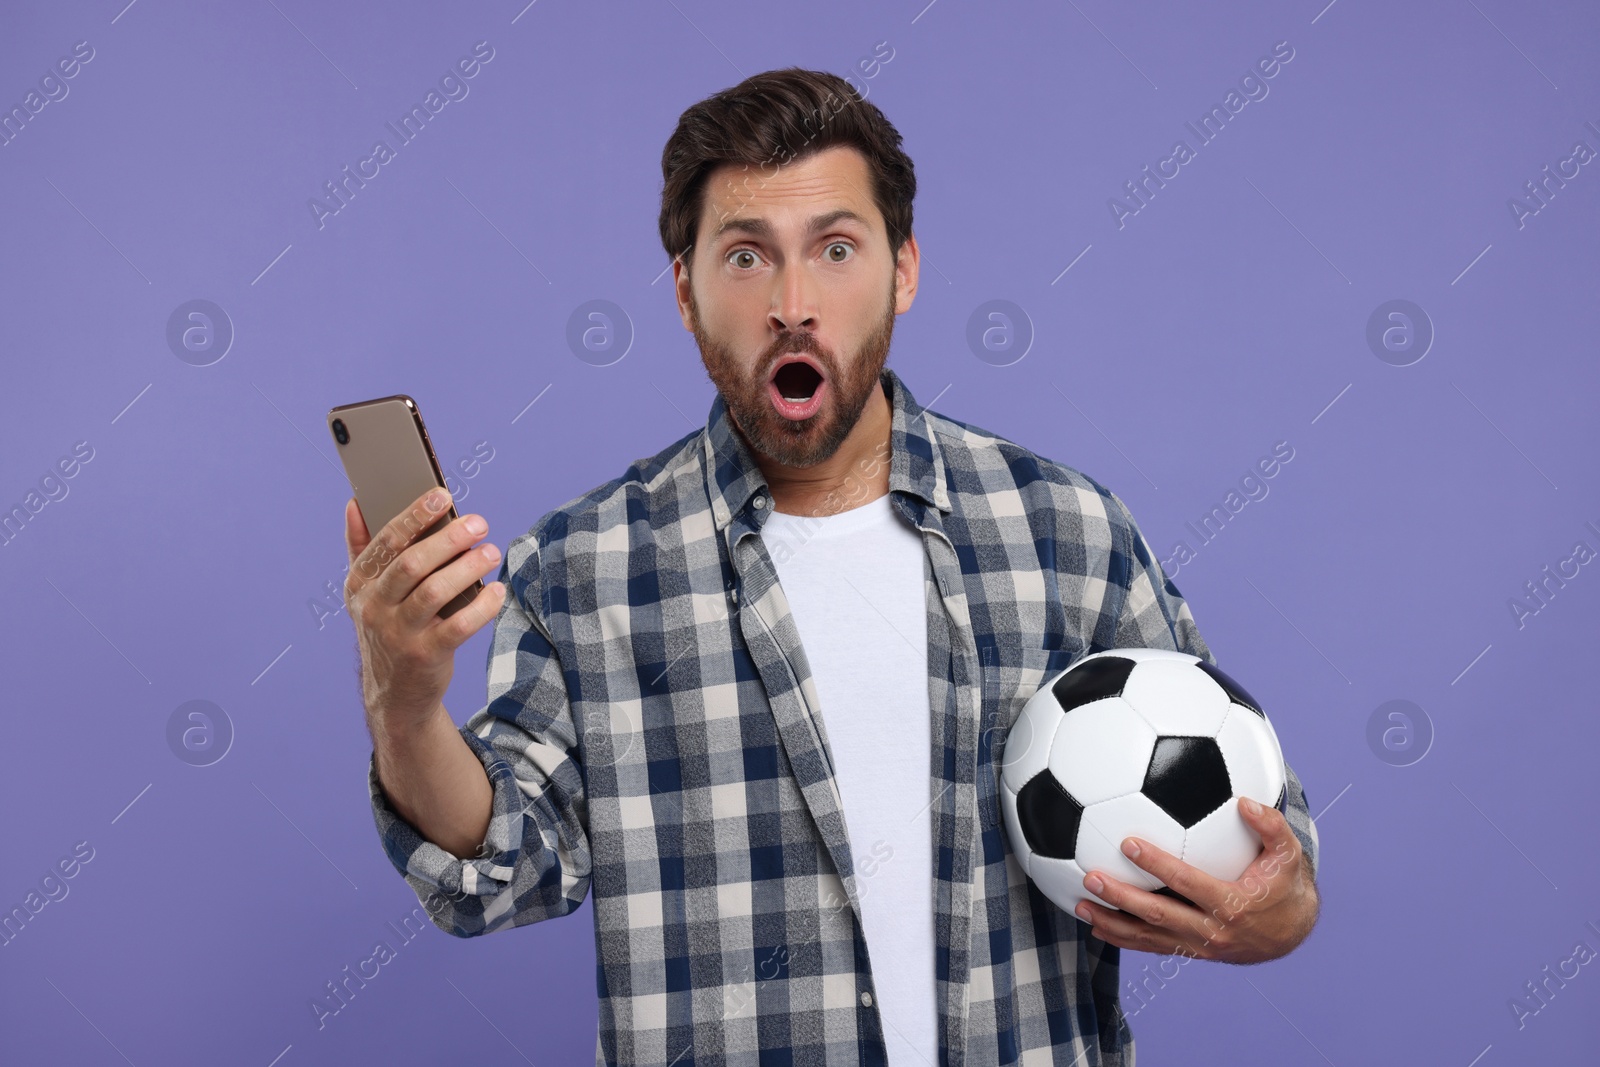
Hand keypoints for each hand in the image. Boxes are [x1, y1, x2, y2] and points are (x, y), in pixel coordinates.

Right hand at [344, 487, 505, 733]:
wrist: (394, 693)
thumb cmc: (388, 628)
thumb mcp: (366, 592)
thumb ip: (361, 548)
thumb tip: (355, 503)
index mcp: (360, 583)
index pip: (386, 542)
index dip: (414, 516)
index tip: (442, 495)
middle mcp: (375, 607)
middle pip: (412, 564)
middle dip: (448, 539)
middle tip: (479, 523)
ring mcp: (398, 634)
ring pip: (434, 592)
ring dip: (467, 568)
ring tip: (491, 552)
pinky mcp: (425, 656)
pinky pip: (458, 627)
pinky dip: (481, 607)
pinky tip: (496, 591)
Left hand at [1073, 796, 1318, 963]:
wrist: (1291, 934)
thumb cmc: (1285, 886)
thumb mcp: (1289, 855)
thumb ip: (1271, 826)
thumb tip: (1245, 801)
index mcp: (1232, 905)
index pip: (1186, 882)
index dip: (1156, 865)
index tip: (1128, 844)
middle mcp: (1212, 930)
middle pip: (1158, 914)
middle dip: (1121, 898)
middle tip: (1090, 878)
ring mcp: (1198, 946)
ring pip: (1148, 937)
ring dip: (1112, 923)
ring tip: (1080, 906)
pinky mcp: (1190, 952)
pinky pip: (1152, 947)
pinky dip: (1123, 939)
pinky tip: (1096, 927)